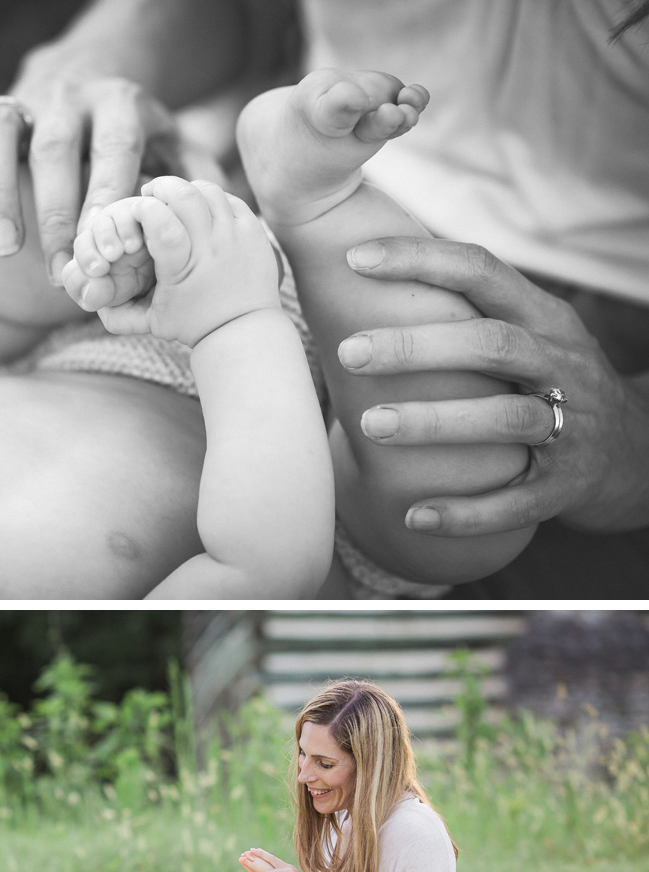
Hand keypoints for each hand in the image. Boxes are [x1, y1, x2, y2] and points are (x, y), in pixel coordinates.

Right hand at [0, 68, 218, 281]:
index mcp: (116, 105)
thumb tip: (221, 215)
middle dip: (53, 206)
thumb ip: (199, 180)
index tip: (106, 245)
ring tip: (2, 249)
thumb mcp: (177, 149)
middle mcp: (59, 100)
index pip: (111, 146)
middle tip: (56, 265)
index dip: (106, 192)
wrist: (89, 83)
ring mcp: (11, 107)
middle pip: (51, 146)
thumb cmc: (140, 139)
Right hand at [67, 177, 280, 346]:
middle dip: (163, 187)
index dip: (144, 206)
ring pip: (208, 191)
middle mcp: (210, 248)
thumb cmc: (192, 327)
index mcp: (182, 267)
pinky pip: (231, 200)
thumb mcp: (153, 322)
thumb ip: (120, 311)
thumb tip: (83, 297)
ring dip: (188, 189)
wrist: (243, 333)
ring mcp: (235, 239)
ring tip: (177, 198)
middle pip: (184, 195)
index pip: (158, 218)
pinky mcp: (255, 234)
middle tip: (153, 192)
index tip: (139, 207)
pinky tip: (202, 208)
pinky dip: (213, 199)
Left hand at [338, 237, 648, 535]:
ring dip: (434, 422)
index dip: (419, 260)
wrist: (632, 451)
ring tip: (370, 426)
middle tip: (348, 353)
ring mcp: (569, 428)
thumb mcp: (532, 334)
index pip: (481, 271)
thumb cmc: (552, 383)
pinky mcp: (564, 488)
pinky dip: (464, 512)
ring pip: (504, 420)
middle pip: (490, 344)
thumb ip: (473, 309)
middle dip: (416, 347)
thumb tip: (376, 274)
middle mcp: (560, 365)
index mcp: (543, 318)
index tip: (355, 259)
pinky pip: (513, 503)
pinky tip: (414, 516)